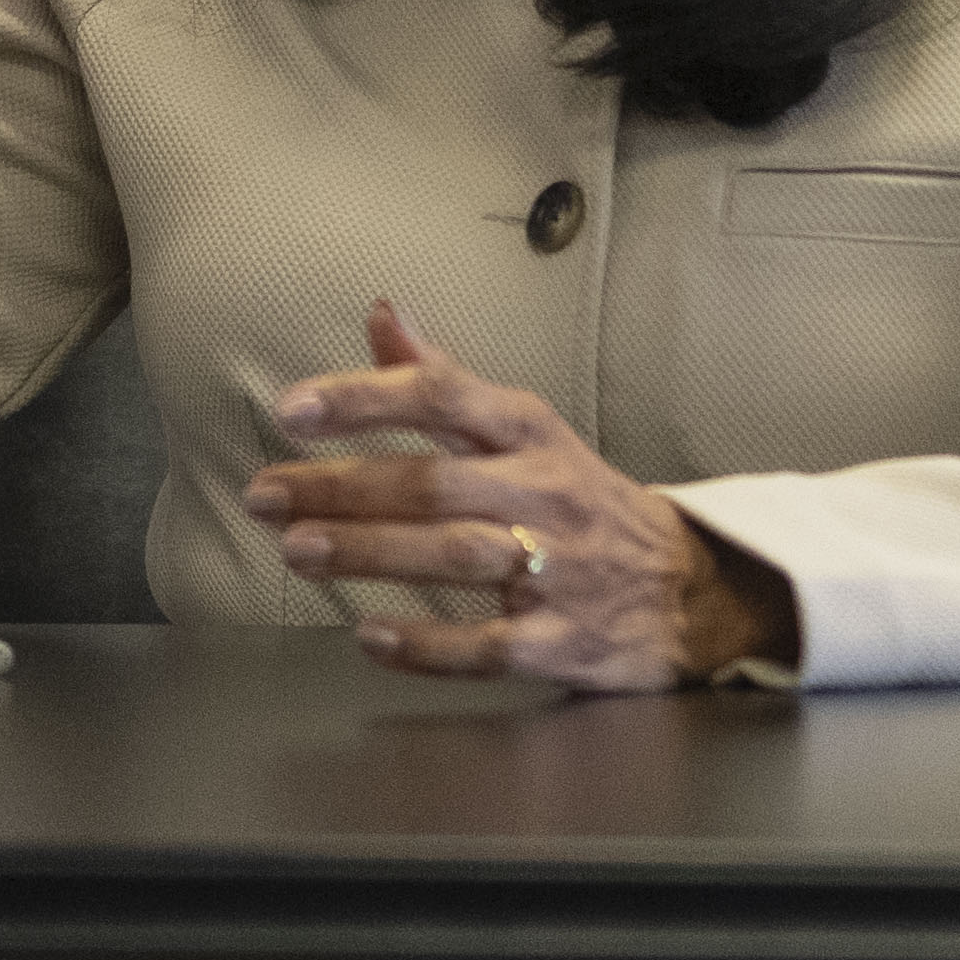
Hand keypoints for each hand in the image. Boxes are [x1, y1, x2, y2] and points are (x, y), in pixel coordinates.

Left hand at [242, 302, 796, 690]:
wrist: (693, 588)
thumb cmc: (582, 499)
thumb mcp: (524, 429)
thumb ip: (446, 378)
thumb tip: (381, 314)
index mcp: (528, 432)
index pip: (442, 397)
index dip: (364, 398)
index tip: (292, 409)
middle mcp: (543, 492)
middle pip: (433, 482)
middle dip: (342, 486)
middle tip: (265, 494)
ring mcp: (559, 570)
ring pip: (454, 555)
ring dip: (370, 552)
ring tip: (296, 551)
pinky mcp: (566, 641)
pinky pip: (490, 643)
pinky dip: (427, 646)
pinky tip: (370, 638)